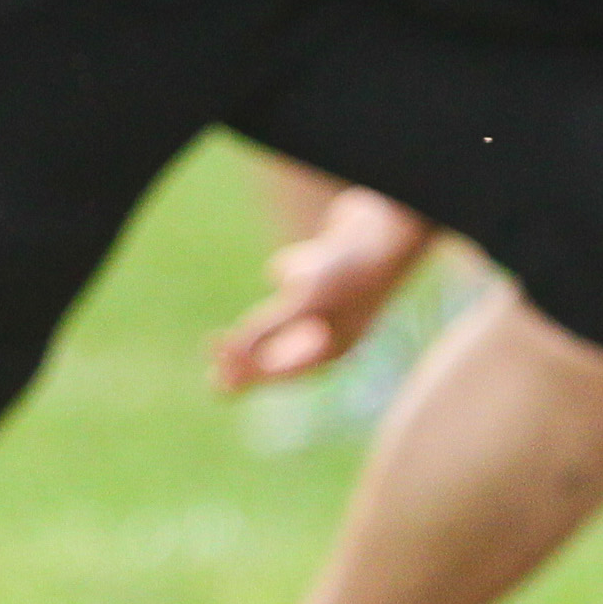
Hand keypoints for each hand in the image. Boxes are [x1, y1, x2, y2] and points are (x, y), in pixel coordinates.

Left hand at [210, 188, 439, 390]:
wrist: (389, 225)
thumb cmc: (351, 268)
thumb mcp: (305, 302)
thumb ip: (269, 329)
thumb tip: (232, 357)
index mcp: (334, 349)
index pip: (284, 371)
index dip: (249, 375)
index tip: (216, 377)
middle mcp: (335, 329)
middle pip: (284, 350)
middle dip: (250, 356)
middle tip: (213, 357)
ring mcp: (333, 300)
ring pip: (289, 316)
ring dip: (270, 320)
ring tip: (246, 329)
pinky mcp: (328, 272)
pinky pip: (295, 279)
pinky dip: (286, 273)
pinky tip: (290, 267)